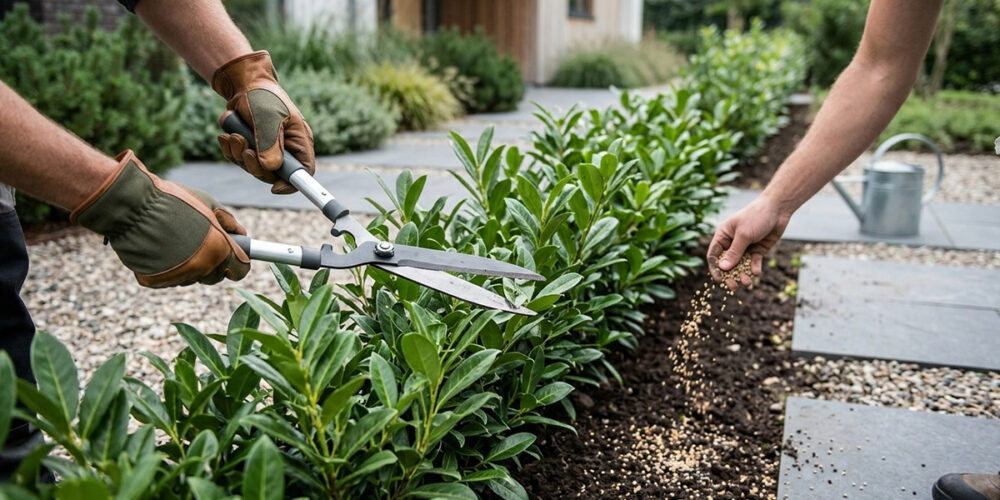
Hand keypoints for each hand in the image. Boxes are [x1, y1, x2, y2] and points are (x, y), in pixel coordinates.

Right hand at [71, 151, 249, 287]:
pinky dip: (165, 267)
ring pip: (190, 278)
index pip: (240, 271)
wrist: (131, 205)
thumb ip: (229, 222)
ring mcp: (176, 277)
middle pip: (214, 277)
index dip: (237, 263)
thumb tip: (243, 234)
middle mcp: (200, 269)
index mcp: (219, 251)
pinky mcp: (154, 281)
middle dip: (212, 264)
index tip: (233, 256)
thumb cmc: (173, 200)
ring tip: (174, 240)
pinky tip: (158, 247)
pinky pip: (166, 278)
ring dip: (188, 265)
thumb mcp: (208, 204)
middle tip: (199, 243)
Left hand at [212, 51, 313, 194]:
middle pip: (274, 174)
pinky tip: (227, 136)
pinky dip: (231, 151)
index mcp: (299, 141)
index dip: (292, 184)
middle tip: (244, 147)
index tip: (275, 188)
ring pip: (254, 168)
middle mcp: (286, 149)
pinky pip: (240, 160)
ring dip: (239, 154)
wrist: (244, 83)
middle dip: (255, 165)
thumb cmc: (262, 96)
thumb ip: (269, 142)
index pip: (303, 171)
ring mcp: (268, 150)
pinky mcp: (252, 147)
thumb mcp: (267, 117)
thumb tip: (269, 167)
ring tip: (234, 135)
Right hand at [707, 195, 790, 289]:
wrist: (778, 209)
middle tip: (734, 287)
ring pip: (740, 265)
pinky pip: (753, 262)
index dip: (715, 268)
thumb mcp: (744, 235)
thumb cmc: (756, 216)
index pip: (714, 255)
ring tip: (748, 283)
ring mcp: (744, 247)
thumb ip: (734, 252)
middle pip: (727, 263)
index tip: (719, 280)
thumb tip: (722, 268)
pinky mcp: (757, 249)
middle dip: (730, 275)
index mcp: (723, 236)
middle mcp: (732, 242)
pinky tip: (756, 273)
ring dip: (743, 275)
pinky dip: (754, 268)